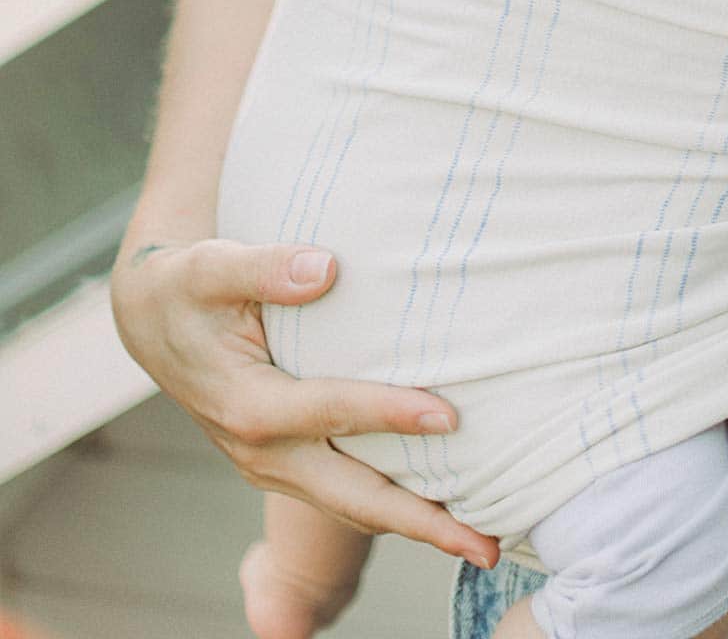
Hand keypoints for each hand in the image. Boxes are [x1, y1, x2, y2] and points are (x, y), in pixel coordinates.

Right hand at [110, 235, 499, 568]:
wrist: (155, 321)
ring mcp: (275, 467)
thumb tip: (325, 268)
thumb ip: (266, 268)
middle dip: (423, 523)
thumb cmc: (190, 287)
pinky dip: (392, 508)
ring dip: (417, 526)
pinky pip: (346, 496)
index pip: (332, 412)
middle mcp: (263, 452)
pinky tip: (441, 506)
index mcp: (248, 405)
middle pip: (354, 499)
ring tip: (482, 542)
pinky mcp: (287, 465)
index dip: (391, 414)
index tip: (449, 417)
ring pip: (355, 508)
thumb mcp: (212, 268)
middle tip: (487, 544)